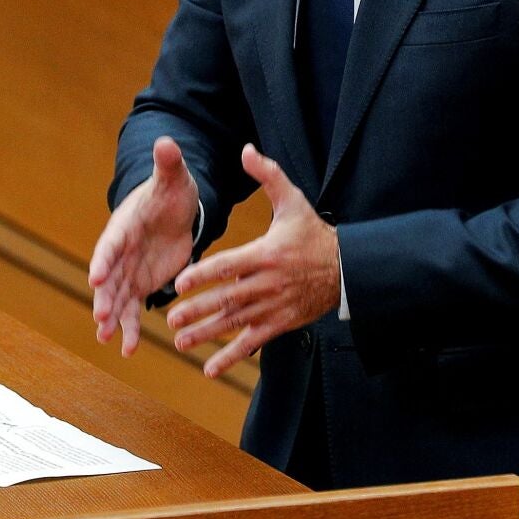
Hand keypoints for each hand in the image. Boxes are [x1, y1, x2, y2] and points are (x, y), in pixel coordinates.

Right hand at [89, 136, 199, 356]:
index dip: (104, 259)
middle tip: (100, 316)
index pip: (111, 243)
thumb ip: (168, 163)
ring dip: (111, 319)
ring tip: (107, 339)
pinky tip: (127, 350)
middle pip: (109, 277)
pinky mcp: (140, 285)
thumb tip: (167, 141)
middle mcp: (120, 252)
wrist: (174, 210)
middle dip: (104, 297)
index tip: (96, 276)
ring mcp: (128, 271)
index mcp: (125, 226)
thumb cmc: (172, 191)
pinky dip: (129, 329)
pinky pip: (132, 310)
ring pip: (116, 299)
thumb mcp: (174, 178)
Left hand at [167, 143, 339, 377]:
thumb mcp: (293, 200)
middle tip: (171, 318)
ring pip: (236, 323)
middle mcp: (267, 284)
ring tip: (181, 342)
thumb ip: (268, 175)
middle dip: (198, 310)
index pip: (229, 266)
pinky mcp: (280, 324)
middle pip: (228, 299)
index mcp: (266, 254)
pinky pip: (253, 343)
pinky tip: (210, 369)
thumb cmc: (313, 232)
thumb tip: (246, 149)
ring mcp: (274, 307)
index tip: (179, 284)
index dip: (203, 275)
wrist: (347, 269)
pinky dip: (231, 357)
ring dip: (207, 335)